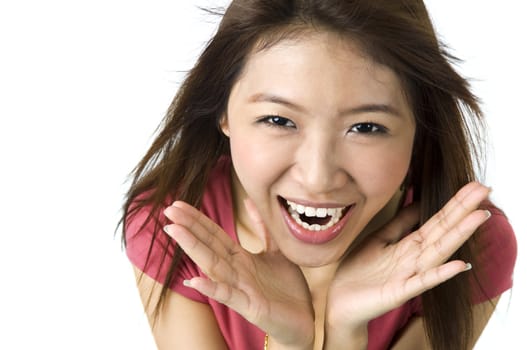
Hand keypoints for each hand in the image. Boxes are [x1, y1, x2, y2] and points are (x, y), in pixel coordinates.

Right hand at [163, 200, 314, 347]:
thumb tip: (249, 200)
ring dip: (193, 248)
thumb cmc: (286, 287)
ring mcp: (240, 288)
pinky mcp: (250, 306)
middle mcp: (236, 271)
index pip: (214, 234)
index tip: (178, 203)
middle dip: (189, 228)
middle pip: (209, 246)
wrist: (302, 319)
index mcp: (240, 258)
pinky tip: (195, 281)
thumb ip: (262, 227)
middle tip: (168, 211)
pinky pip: (229, 296)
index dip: (197, 219)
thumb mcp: (276, 250)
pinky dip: (212, 289)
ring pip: (213, 266)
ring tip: (175, 231)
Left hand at [326, 182, 490, 329]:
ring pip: (438, 252)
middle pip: (442, 231)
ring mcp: (409, 275)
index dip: (455, 204)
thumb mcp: (381, 238)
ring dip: (459, 235)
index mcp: (410, 245)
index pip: (437, 220)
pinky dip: (440, 274)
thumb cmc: (361, 270)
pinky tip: (459, 265)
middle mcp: (415, 258)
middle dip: (463, 211)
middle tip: (484, 191)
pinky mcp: (399, 292)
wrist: (341, 301)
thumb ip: (401, 223)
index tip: (475, 186)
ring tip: (479, 217)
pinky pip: (422, 282)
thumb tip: (418, 202)